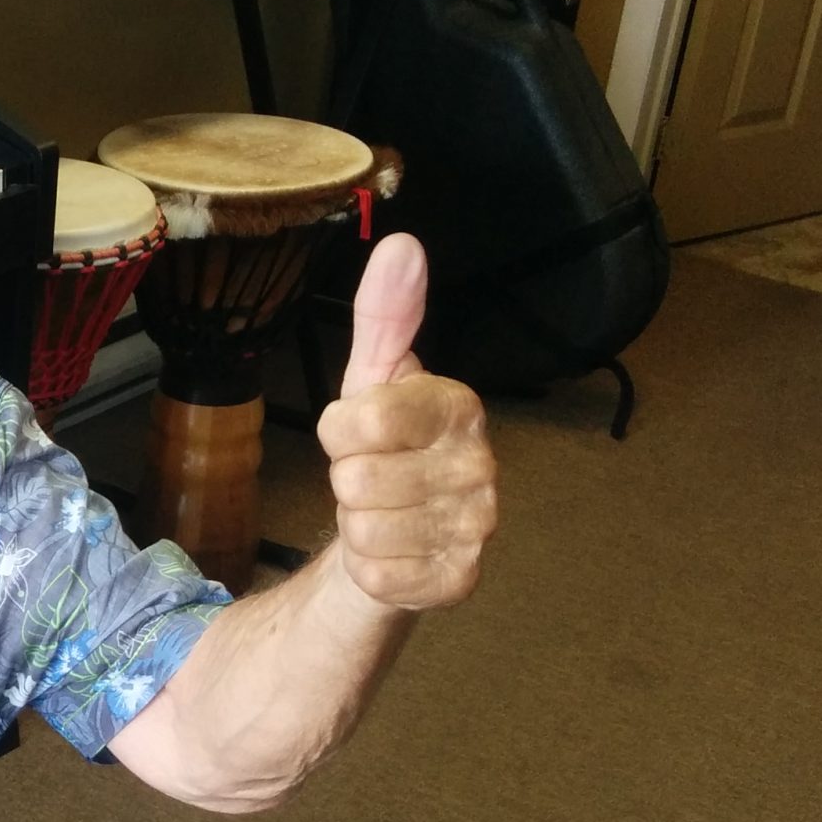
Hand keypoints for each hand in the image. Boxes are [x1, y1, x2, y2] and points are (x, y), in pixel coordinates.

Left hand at [314, 233, 496, 611]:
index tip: (353, 433)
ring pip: (366, 531)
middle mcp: (481, 466)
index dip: (340, 431)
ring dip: (356, 526)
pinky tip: (392, 551)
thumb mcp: (371, 379)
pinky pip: (380, 576)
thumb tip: (401, 243)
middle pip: (357, 481)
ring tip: (381, 513)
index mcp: (459, 408)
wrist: (394, 525)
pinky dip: (369, 568)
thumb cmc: (382, 446)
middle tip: (370, 479)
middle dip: (347, 482)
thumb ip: (384, 315)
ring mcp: (477, 527)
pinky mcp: (459, 579)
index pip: (364, 420)